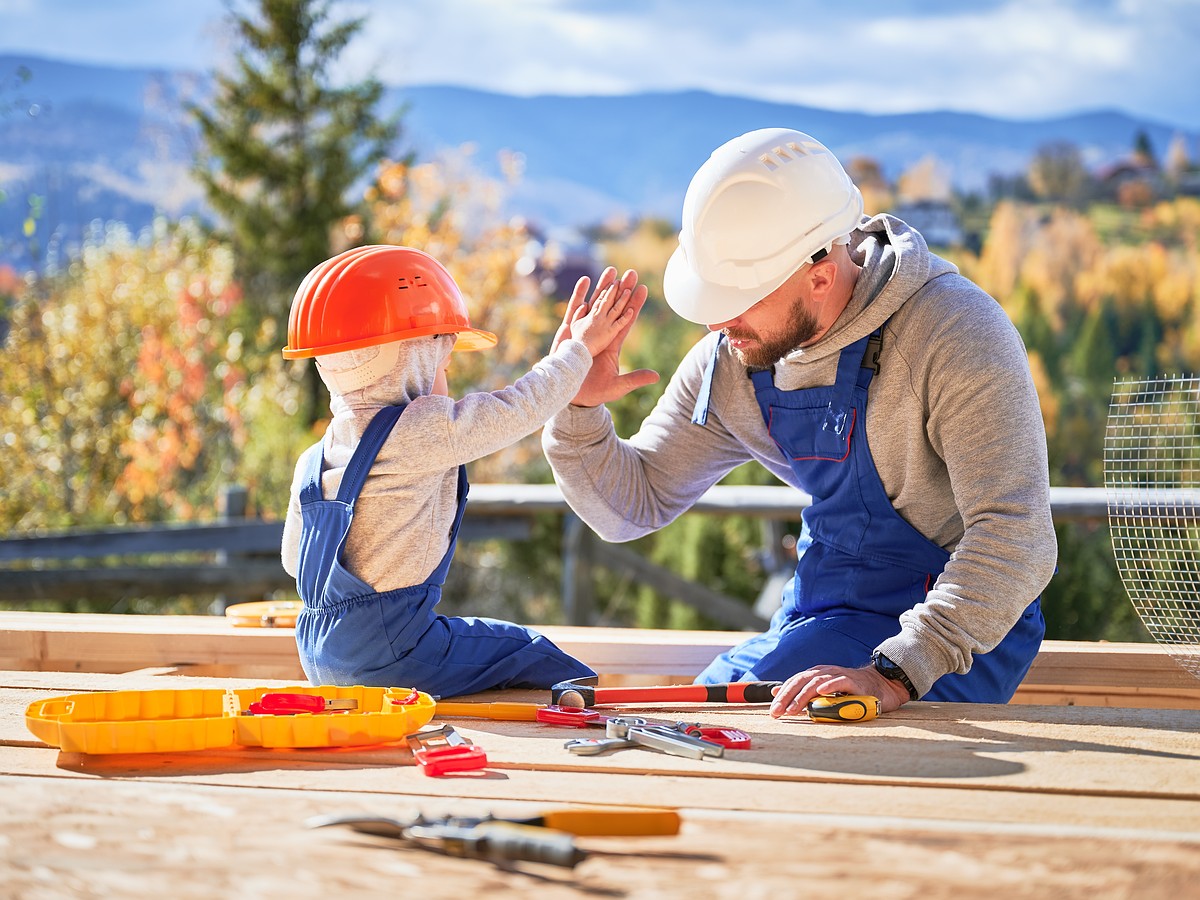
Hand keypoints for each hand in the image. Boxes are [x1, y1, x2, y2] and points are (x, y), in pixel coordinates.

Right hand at [558, 267, 658, 406]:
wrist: (573, 397)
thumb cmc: (595, 393)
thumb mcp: (617, 387)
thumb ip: (635, 379)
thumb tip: (656, 376)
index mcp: (612, 345)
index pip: (626, 321)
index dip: (634, 305)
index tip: (642, 289)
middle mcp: (600, 335)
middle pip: (613, 307)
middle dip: (622, 290)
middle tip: (630, 273)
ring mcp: (585, 333)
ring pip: (595, 304)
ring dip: (603, 288)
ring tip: (610, 271)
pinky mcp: (570, 333)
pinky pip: (575, 310)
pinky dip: (580, 296)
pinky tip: (585, 282)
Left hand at [768, 663, 910, 718]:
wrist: (879, 685)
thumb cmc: (849, 690)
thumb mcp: (823, 692)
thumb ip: (801, 692)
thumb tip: (776, 692)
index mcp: (816, 674)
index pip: (794, 682)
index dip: (782, 695)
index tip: (773, 710)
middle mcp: (825, 672)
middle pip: (801, 681)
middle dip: (787, 697)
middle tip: (777, 712)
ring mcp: (839, 675)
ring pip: (817, 683)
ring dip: (803, 696)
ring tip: (793, 709)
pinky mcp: (853, 682)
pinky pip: (840, 682)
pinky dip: (830, 686)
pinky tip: (821, 692)